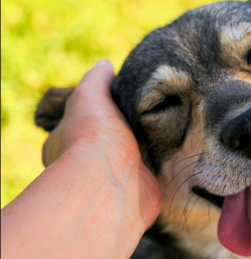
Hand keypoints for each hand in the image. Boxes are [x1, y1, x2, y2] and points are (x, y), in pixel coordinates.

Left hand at [42, 60, 161, 228]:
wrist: (114, 184)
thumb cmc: (94, 139)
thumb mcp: (89, 96)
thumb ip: (97, 80)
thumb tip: (105, 65)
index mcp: (65, 143)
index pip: (79, 124)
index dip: (96, 113)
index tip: (118, 101)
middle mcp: (87, 166)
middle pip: (108, 142)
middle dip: (126, 131)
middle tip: (149, 113)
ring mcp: (115, 182)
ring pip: (132, 159)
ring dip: (147, 148)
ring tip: (169, 126)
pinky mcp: (141, 192)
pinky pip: (152, 175)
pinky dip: (162, 166)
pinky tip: (176, 150)